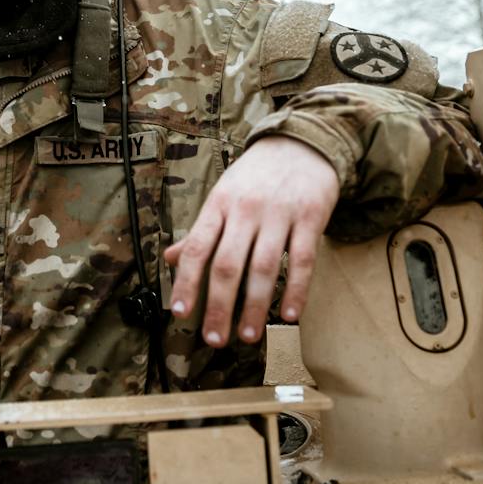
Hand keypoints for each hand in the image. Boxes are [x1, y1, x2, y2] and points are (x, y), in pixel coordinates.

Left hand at [163, 135, 339, 347]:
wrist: (301, 144)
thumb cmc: (255, 177)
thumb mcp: (222, 196)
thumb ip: (201, 231)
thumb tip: (172, 259)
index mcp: (219, 205)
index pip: (197, 248)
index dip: (187, 282)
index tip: (181, 313)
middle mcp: (246, 210)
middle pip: (227, 264)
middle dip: (219, 306)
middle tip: (214, 339)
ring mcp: (279, 214)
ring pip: (264, 267)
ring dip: (254, 306)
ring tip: (247, 335)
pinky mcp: (310, 217)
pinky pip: (302, 260)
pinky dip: (295, 291)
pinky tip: (288, 315)